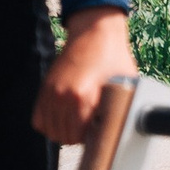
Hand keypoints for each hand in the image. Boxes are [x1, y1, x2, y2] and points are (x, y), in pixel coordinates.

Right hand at [35, 7, 131, 144]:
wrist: (94, 31)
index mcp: (83, 95)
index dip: (91, 139)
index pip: (78, 135)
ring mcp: (51, 93)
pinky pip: (39, 119)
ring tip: (79, 124)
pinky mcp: (45, 89)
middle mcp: (62, 96)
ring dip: (64, 132)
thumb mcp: (127, 80)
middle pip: (63, 136)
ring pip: (49, 130)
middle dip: (78, 137)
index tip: (99, 134)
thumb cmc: (114, 56)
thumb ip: (124, 104)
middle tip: (91, 129)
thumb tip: (130, 124)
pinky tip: (64, 119)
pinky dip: (50, 124)